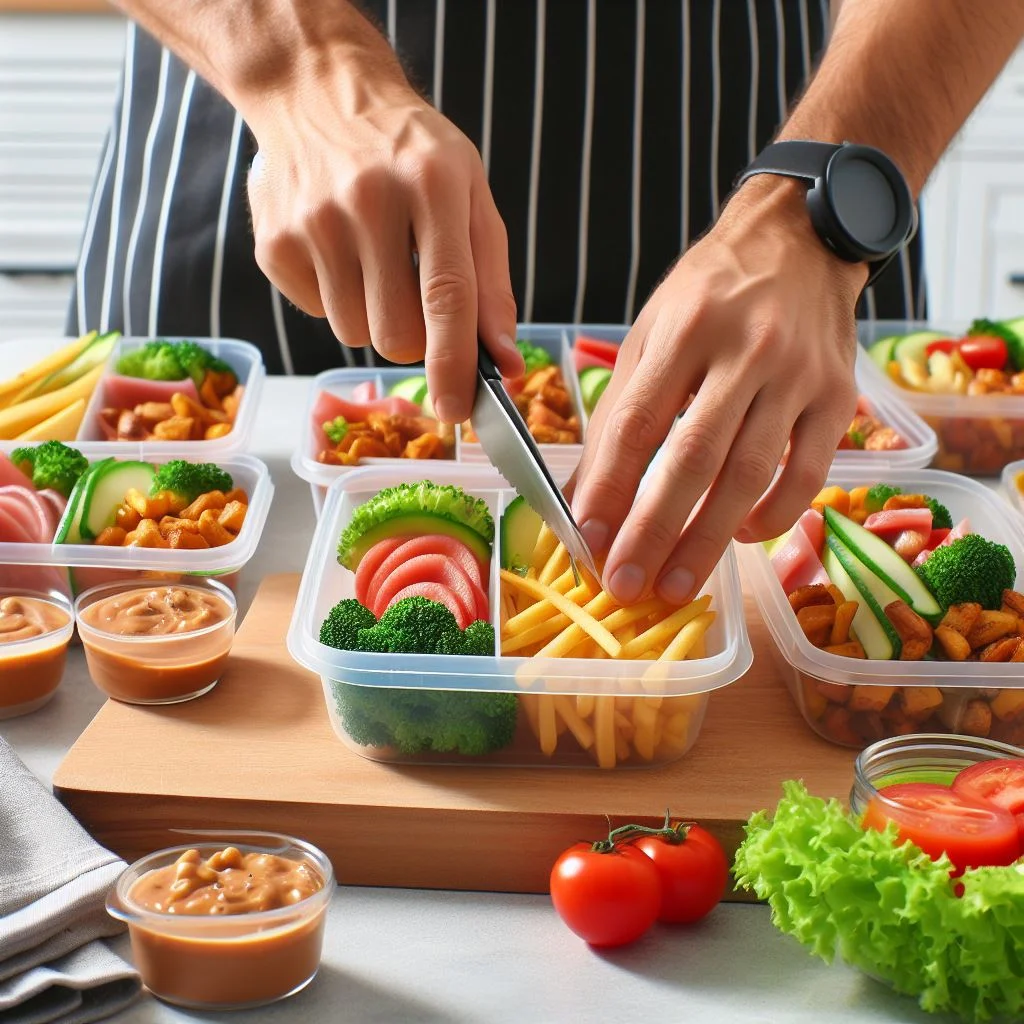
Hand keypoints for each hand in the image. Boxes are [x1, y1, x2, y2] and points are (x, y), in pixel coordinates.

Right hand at [245, 33, 521, 419]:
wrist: (317, 93)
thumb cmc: (411, 154)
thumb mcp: (470, 198)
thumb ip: (492, 284)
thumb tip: (506, 364)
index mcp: (432, 182)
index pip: (447, 297)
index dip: (454, 365)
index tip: (458, 413)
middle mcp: (367, 200)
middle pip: (396, 334)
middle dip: (416, 341)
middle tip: (416, 299)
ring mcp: (312, 222)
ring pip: (356, 334)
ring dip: (375, 318)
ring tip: (375, 262)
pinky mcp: (274, 243)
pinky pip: (317, 315)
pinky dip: (337, 299)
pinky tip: (339, 251)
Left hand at [569, 176, 866, 605]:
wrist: (802, 240)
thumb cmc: (712, 293)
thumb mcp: (651, 332)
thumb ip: (620, 411)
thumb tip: (588, 495)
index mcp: (684, 330)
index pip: (637, 423)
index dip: (609, 487)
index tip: (586, 539)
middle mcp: (744, 351)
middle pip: (693, 458)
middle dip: (654, 530)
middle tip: (626, 586)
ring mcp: (797, 375)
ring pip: (750, 473)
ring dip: (709, 539)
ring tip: (675, 586)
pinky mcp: (838, 396)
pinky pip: (808, 471)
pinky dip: (775, 515)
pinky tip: (743, 538)